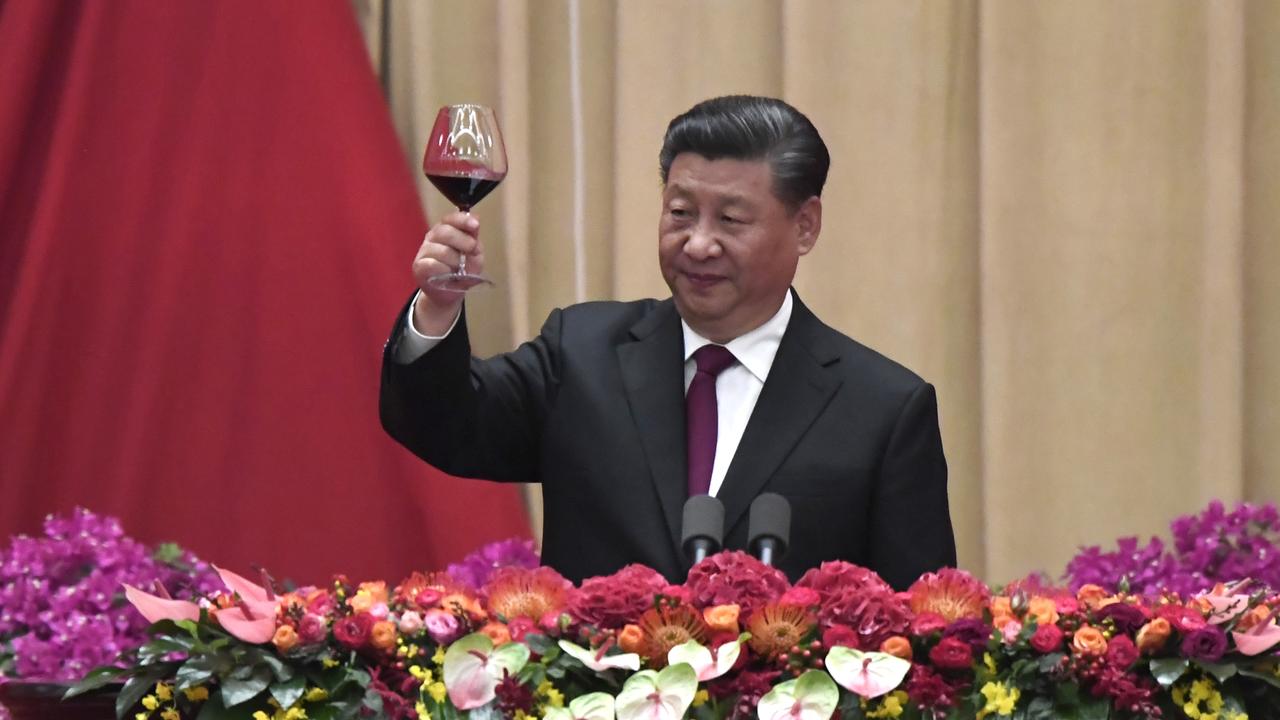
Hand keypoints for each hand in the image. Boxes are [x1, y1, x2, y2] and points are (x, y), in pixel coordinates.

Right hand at [411, 212, 484, 333]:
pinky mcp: (418, 266)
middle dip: (462, 240)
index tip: (475, 225)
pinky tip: (448, 274)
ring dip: (456, 261)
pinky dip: (445, 270)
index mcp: (446, 230)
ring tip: (460, 269)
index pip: (450, 219)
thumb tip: (475, 222)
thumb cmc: (462, 271)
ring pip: (441, 250)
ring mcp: (424, 251)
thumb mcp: (474, 255)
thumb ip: (474, 240)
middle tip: (472, 250)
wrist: (450, 293)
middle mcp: (432, 237)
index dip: (463, 220)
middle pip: (445, 231)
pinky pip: (432, 264)